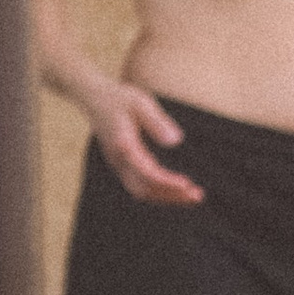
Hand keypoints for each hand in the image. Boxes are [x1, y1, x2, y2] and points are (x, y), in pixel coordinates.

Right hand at [91, 83, 203, 204]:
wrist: (95, 98)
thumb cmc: (120, 98)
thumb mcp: (140, 102)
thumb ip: (156, 121)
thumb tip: (175, 142)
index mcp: (123, 145)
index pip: (146, 172)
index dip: (167, 181)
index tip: (187, 185)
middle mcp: (118, 160)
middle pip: (144, 189)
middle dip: (171, 195)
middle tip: (197, 195)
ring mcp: (118, 166)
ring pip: (142, 191)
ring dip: (168, 196)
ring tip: (193, 196)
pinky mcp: (122, 167)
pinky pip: (141, 186)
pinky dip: (160, 191)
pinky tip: (179, 190)